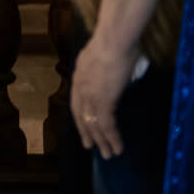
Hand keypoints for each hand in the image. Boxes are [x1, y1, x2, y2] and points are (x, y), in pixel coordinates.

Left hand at [71, 34, 137, 157]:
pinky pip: (106, 125)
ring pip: (93, 124)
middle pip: (81, 115)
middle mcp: (80, 86)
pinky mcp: (103, 100)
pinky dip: (112, 138)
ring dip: (101, 141)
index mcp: (79, 74)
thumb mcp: (102, 53)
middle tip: (91, 147)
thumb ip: (104, 65)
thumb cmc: (114, 40)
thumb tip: (114, 69)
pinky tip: (117, 147)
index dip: (80, 116)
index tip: (84, 127)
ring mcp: (90, 95)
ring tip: (108, 154)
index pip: (76, 101)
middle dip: (87, 132)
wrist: (114, 39)